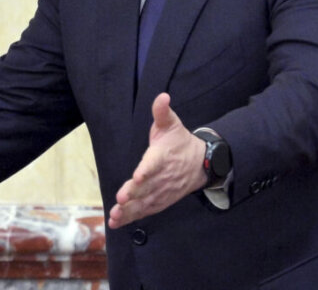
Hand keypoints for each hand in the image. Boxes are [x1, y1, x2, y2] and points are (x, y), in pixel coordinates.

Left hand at [107, 93, 206, 228]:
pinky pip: (145, 211)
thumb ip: (162, 112)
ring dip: (130, 210)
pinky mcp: (160, 201)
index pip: (155, 164)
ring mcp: (162, 191)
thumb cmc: (180, 142)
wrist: (202, 164)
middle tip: (121, 198)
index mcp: (163, 156)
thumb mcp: (172, 124)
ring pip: (145, 202)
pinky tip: (116, 222)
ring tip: (116, 214)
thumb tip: (162, 96)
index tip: (138, 176)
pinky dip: (131, 217)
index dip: (147, 170)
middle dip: (134, 194)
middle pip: (148, 187)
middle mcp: (163, 176)